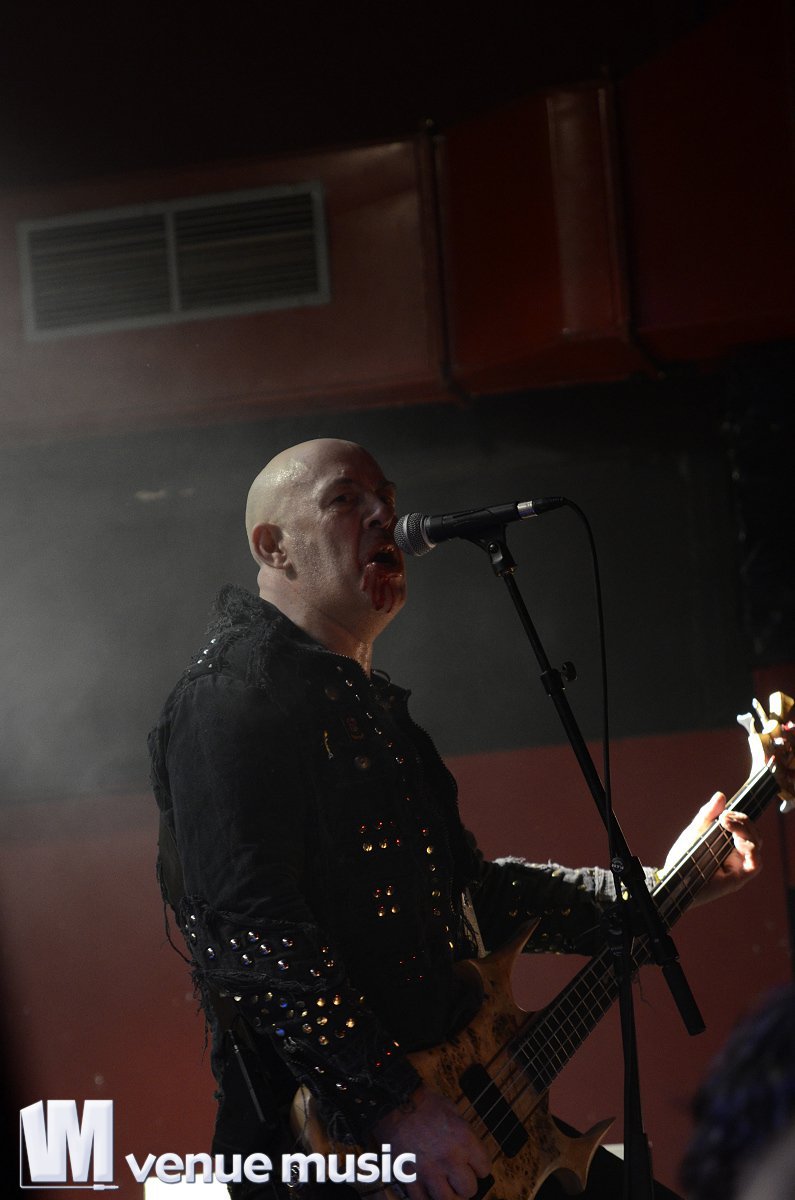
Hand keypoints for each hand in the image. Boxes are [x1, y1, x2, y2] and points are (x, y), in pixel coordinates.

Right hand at [372, 1084, 489, 1199]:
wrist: (394, 1102)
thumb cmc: (422, 1103)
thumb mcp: (452, 1111)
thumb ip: (464, 1134)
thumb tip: (470, 1153)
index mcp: (463, 1140)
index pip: (484, 1168)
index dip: (479, 1166)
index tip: (474, 1166)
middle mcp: (449, 1159)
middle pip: (469, 1189)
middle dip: (465, 1184)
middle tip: (459, 1177)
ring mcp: (429, 1171)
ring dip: (448, 1194)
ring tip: (445, 1186)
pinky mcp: (410, 1177)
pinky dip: (426, 1197)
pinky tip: (428, 1188)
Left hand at [660, 792, 761, 905]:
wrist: (673, 877)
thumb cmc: (684, 856)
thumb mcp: (695, 830)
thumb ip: (708, 814)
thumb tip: (720, 795)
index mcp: (729, 842)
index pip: (746, 826)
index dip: (740, 817)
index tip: (724, 813)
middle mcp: (737, 854)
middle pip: (754, 833)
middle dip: (743, 821)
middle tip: (725, 818)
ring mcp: (739, 866)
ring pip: (756, 845)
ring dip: (746, 831)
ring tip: (727, 825)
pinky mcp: (738, 879)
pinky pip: (755, 864)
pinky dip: (751, 850)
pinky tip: (738, 841)